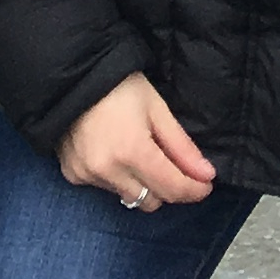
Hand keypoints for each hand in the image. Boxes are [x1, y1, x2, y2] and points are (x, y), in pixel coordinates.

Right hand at [60, 72, 217, 212]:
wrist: (74, 76)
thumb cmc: (120, 86)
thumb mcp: (157, 109)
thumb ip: (182, 147)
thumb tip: (206, 175)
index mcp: (132, 151)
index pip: (171, 189)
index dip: (193, 190)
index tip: (206, 184)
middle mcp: (108, 171)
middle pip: (151, 201)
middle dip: (167, 188)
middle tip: (172, 165)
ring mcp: (87, 175)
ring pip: (128, 197)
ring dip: (141, 185)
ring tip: (139, 154)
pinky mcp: (73, 175)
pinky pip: (105, 189)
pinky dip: (116, 179)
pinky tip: (115, 154)